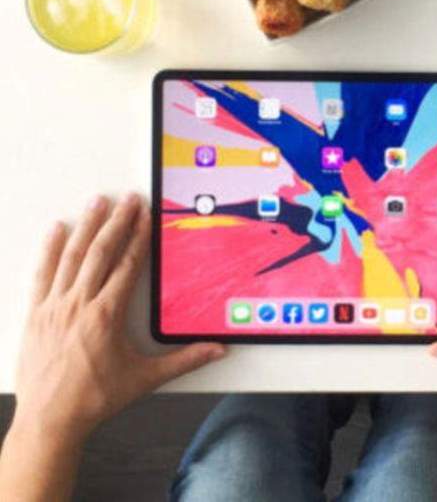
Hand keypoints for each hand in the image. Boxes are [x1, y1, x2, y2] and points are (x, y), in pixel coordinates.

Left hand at [13, 194, 224, 443]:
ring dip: (87, 226)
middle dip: (117, 222)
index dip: (139, 238)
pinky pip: (43, 273)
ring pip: (72, 256)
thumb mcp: (144, 378)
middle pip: (101, 252)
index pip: (128, 265)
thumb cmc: (95, 398)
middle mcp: (80, 303)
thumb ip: (184, 360)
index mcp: (106, 315)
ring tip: (98, 202)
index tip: (146, 217)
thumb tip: (216, 351)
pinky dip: (50, 249)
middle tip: (128, 199)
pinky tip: (57, 229)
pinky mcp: (36, 313)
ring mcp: (55, 305)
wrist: (49, 420)